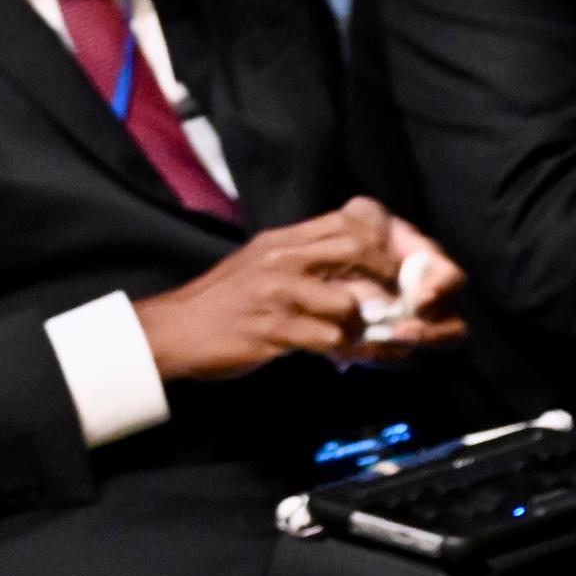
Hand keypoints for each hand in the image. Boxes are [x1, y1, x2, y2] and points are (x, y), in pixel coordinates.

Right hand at [133, 201, 463, 381]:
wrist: (175, 330)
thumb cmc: (227, 303)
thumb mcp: (266, 264)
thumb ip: (309, 259)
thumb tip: (361, 267)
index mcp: (288, 238)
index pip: (355, 216)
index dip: (389, 239)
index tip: (400, 268)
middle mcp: (286, 255)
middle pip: (363, 249)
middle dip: (391, 281)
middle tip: (398, 308)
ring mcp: (279, 291)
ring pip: (351, 301)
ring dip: (364, 328)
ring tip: (359, 341)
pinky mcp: (274, 328)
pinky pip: (330, 339)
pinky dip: (346, 354)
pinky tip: (341, 359)